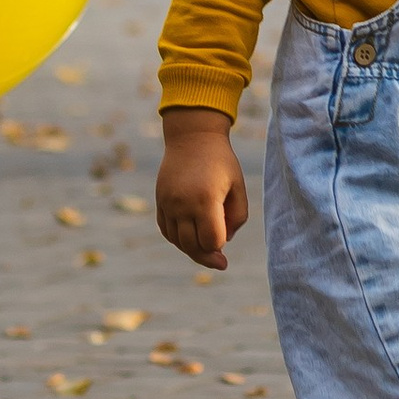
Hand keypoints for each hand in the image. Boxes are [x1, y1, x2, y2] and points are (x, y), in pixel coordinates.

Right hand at [157, 108, 248, 268]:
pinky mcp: (160, 200)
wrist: (193, 136)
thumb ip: (237, 217)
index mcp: (206, 200)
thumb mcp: (238, 186)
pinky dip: (178, 239)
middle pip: (192, 246)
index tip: (225, 244)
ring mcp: (168, 203)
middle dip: (207, 256)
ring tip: (206, 247)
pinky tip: (190, 237)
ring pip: (177, 241)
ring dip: (192, 249)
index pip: (211, 240)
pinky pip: (166, 230)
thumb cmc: (221, 162)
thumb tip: (223, 240)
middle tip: (220, 262)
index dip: (219, 247)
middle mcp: (183, 204)